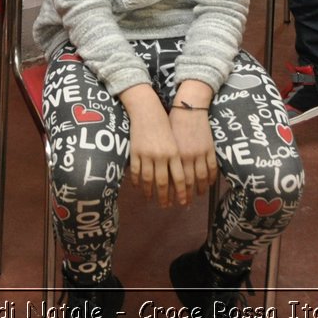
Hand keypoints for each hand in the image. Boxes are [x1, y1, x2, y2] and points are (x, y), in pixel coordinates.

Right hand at [119, 85, 183, 206]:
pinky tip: (137, 187)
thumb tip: (182, 180)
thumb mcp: (175, 142)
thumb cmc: (165, 125)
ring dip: (149, 192)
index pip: (180, 178)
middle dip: (165, 197)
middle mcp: (162, 156)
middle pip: (164, 182)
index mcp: (175, 153)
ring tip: (150, 199)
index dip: (182, 193)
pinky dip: (136, 181)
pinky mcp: (135, 152)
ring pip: (148, 179)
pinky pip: (136, 171)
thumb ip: (178, 160)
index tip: (182, 203)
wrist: (147, 110)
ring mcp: (147, 154)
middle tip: (165, 207)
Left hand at [168, 101, 217, 200]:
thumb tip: (152, 174)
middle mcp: (185, 157)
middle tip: (182, 205)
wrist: (188, 107)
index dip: (168, 193)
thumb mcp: (162, 140)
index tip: (167, 202)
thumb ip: (159, 157)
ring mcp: (199, 153)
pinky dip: (210, 179)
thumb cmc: (170, 122)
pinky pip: (211, 169)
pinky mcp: (209, 149)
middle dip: (183, 196)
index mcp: (171, 154)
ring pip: (199, 179)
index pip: (169, 180)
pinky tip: (207, 185)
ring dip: (197, 190)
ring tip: (195, 197)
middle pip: (185, 183)